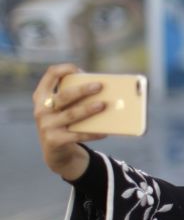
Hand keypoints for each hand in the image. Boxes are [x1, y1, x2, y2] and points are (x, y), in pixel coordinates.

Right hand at [33, 64, 106, 180]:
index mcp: (42, 96)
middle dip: (82, 90)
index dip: (63, 69)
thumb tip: (106, 91)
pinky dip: (92, 133)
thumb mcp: (63, 107)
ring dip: (88, 109)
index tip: (79, 69)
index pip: (50, 76)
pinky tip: (105, 131)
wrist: (55, 150)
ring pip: (71, 115)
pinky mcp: (54, 140)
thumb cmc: (65, 121)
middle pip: (64, 96)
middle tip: (99, 86)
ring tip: (103, 105)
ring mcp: (46, 125)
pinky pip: (77, 135)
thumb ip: (75, 97)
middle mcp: (41, 109)